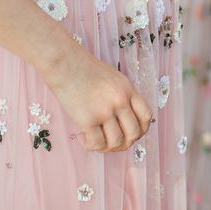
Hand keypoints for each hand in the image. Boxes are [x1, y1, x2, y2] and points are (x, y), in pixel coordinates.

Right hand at [39, 37, 152, 152]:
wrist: (64, 62)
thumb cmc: (83, 67)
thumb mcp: (112, 77)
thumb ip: (121, 95)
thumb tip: (121, 120)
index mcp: (128, 89)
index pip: (146, 116)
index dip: (141, 130)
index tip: (131, 134)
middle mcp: (120, 100)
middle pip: (133, 133)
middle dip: (124, 143)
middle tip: (110, 141)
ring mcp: (105, 110)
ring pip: (116, 142)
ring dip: (106, 147)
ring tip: (94, 139)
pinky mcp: (88, 119)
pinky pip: (97, 144)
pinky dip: (90, 146)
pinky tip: (82, 136)